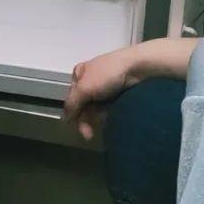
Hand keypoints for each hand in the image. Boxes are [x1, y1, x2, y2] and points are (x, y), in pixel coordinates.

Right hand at [63, 37, 199, 140]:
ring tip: (104, 122)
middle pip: (83, 104)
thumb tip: (65, 118)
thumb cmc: (108, 74)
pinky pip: (108, 107)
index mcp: (79, 73)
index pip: (71, 98)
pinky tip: (111, 117)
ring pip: (95, 107)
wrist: (138, 68)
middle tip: (90, 135)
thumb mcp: (85, 87)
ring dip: (98, 117)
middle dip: (86, 119)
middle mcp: (90, 79)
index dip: (74, 114)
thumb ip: (72, 103)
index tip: (81, 130)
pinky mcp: (117, 92)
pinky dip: (108, 113)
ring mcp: (104, 86)